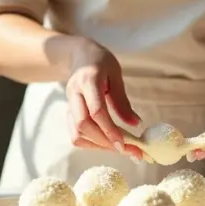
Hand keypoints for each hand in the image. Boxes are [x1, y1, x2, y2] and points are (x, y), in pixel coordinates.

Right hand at [65, 39, 144, 157]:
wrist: (79, 55)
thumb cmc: (101, 62)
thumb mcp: (116, 75)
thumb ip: (122, 101)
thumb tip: (136, 124)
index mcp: (88, 80)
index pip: (96, 111)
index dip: (110, 130)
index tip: (125, 144)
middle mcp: (74, 94)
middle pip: (83, 125)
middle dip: (104, 141)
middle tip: (126, 150)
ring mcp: (68, 104)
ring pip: (76, 133)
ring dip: (97, 145)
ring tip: (118, 148)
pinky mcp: (67, 112)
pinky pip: (75, 134)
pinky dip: (90, 143)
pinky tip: (106, 142)